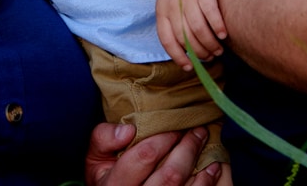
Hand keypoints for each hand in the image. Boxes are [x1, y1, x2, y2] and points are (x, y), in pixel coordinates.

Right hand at [86, 123, 221, 185]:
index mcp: (114, 185)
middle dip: (188, 148)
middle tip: (197, 130)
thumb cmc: (106, 175)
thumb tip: (128, 131)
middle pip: (170, 175)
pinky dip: (206, 182)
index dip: (163, 138)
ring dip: (200, 165)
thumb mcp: (95, 156)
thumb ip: (103, 138)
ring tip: (205, 143)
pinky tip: (212, 168)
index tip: (175, 126)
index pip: (144, 157)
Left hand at [157, 0, 225, 68]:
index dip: (178, 56)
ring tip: (219, 49)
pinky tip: (224, 34)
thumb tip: (185, 42)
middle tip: (210, 57)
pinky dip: (217, 27)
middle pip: (186, 38)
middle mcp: (174, 5)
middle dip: (198, 53)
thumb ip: (174, 16)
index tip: (189, 67)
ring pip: (199, 29)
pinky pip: (211, 14)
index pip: (167, 40)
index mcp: (162, 9)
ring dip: (210, 44)